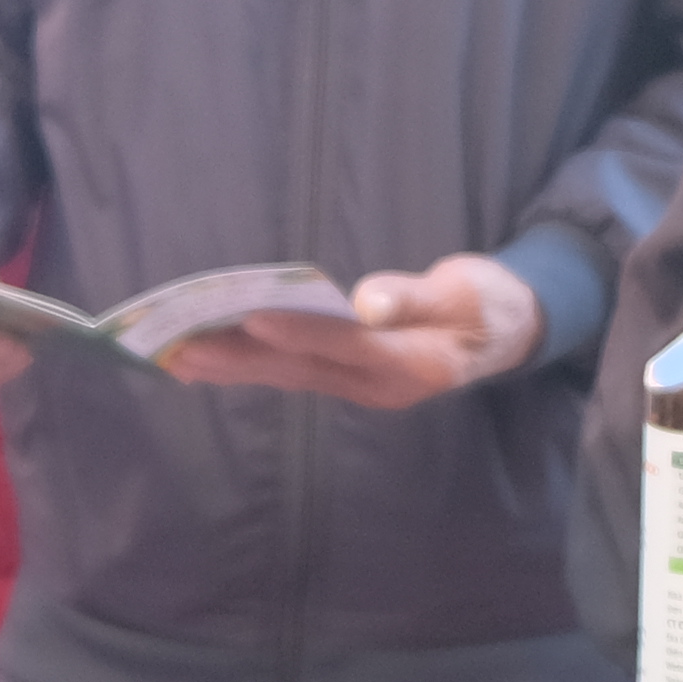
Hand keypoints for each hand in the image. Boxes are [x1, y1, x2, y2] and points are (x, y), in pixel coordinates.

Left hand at [156, 254, 544, 409]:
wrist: (505, 331)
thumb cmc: (489, 305)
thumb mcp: (467, 295)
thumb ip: (417, 298)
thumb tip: (370, 302)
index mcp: (416, 365)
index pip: (349, 347)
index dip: (301, 331)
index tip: (252, 316)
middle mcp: (381, 385)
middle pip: (303, 370)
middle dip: (241, 357)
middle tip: (182, 347)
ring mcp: (363, 386)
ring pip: (289, 375)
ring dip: (234, 365)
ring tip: (177, 357)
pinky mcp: (349, 376)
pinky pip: (293, 371)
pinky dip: (251, 363)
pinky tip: (211, 360)